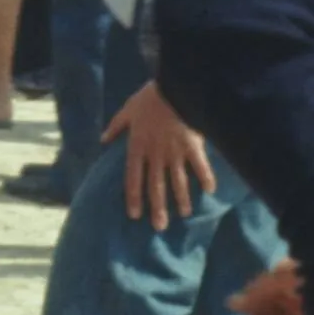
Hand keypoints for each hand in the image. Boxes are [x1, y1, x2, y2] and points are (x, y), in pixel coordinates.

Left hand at [106, 83, 214, 229]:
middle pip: (156, 186)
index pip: (133, 178)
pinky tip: (211, 191)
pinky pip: (200, 166)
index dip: (134, 198)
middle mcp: (156, 155)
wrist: (174, 87)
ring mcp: (175, 152)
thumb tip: (102, 139)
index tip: (135, 215)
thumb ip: (116, 127)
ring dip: (181, 199)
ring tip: (185, 214)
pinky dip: (206, 178)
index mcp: (138, 147)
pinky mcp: (193, 146)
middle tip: (160, 227)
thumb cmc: (149, 97)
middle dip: (158, 207)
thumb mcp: (127, 110)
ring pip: (178, 181)